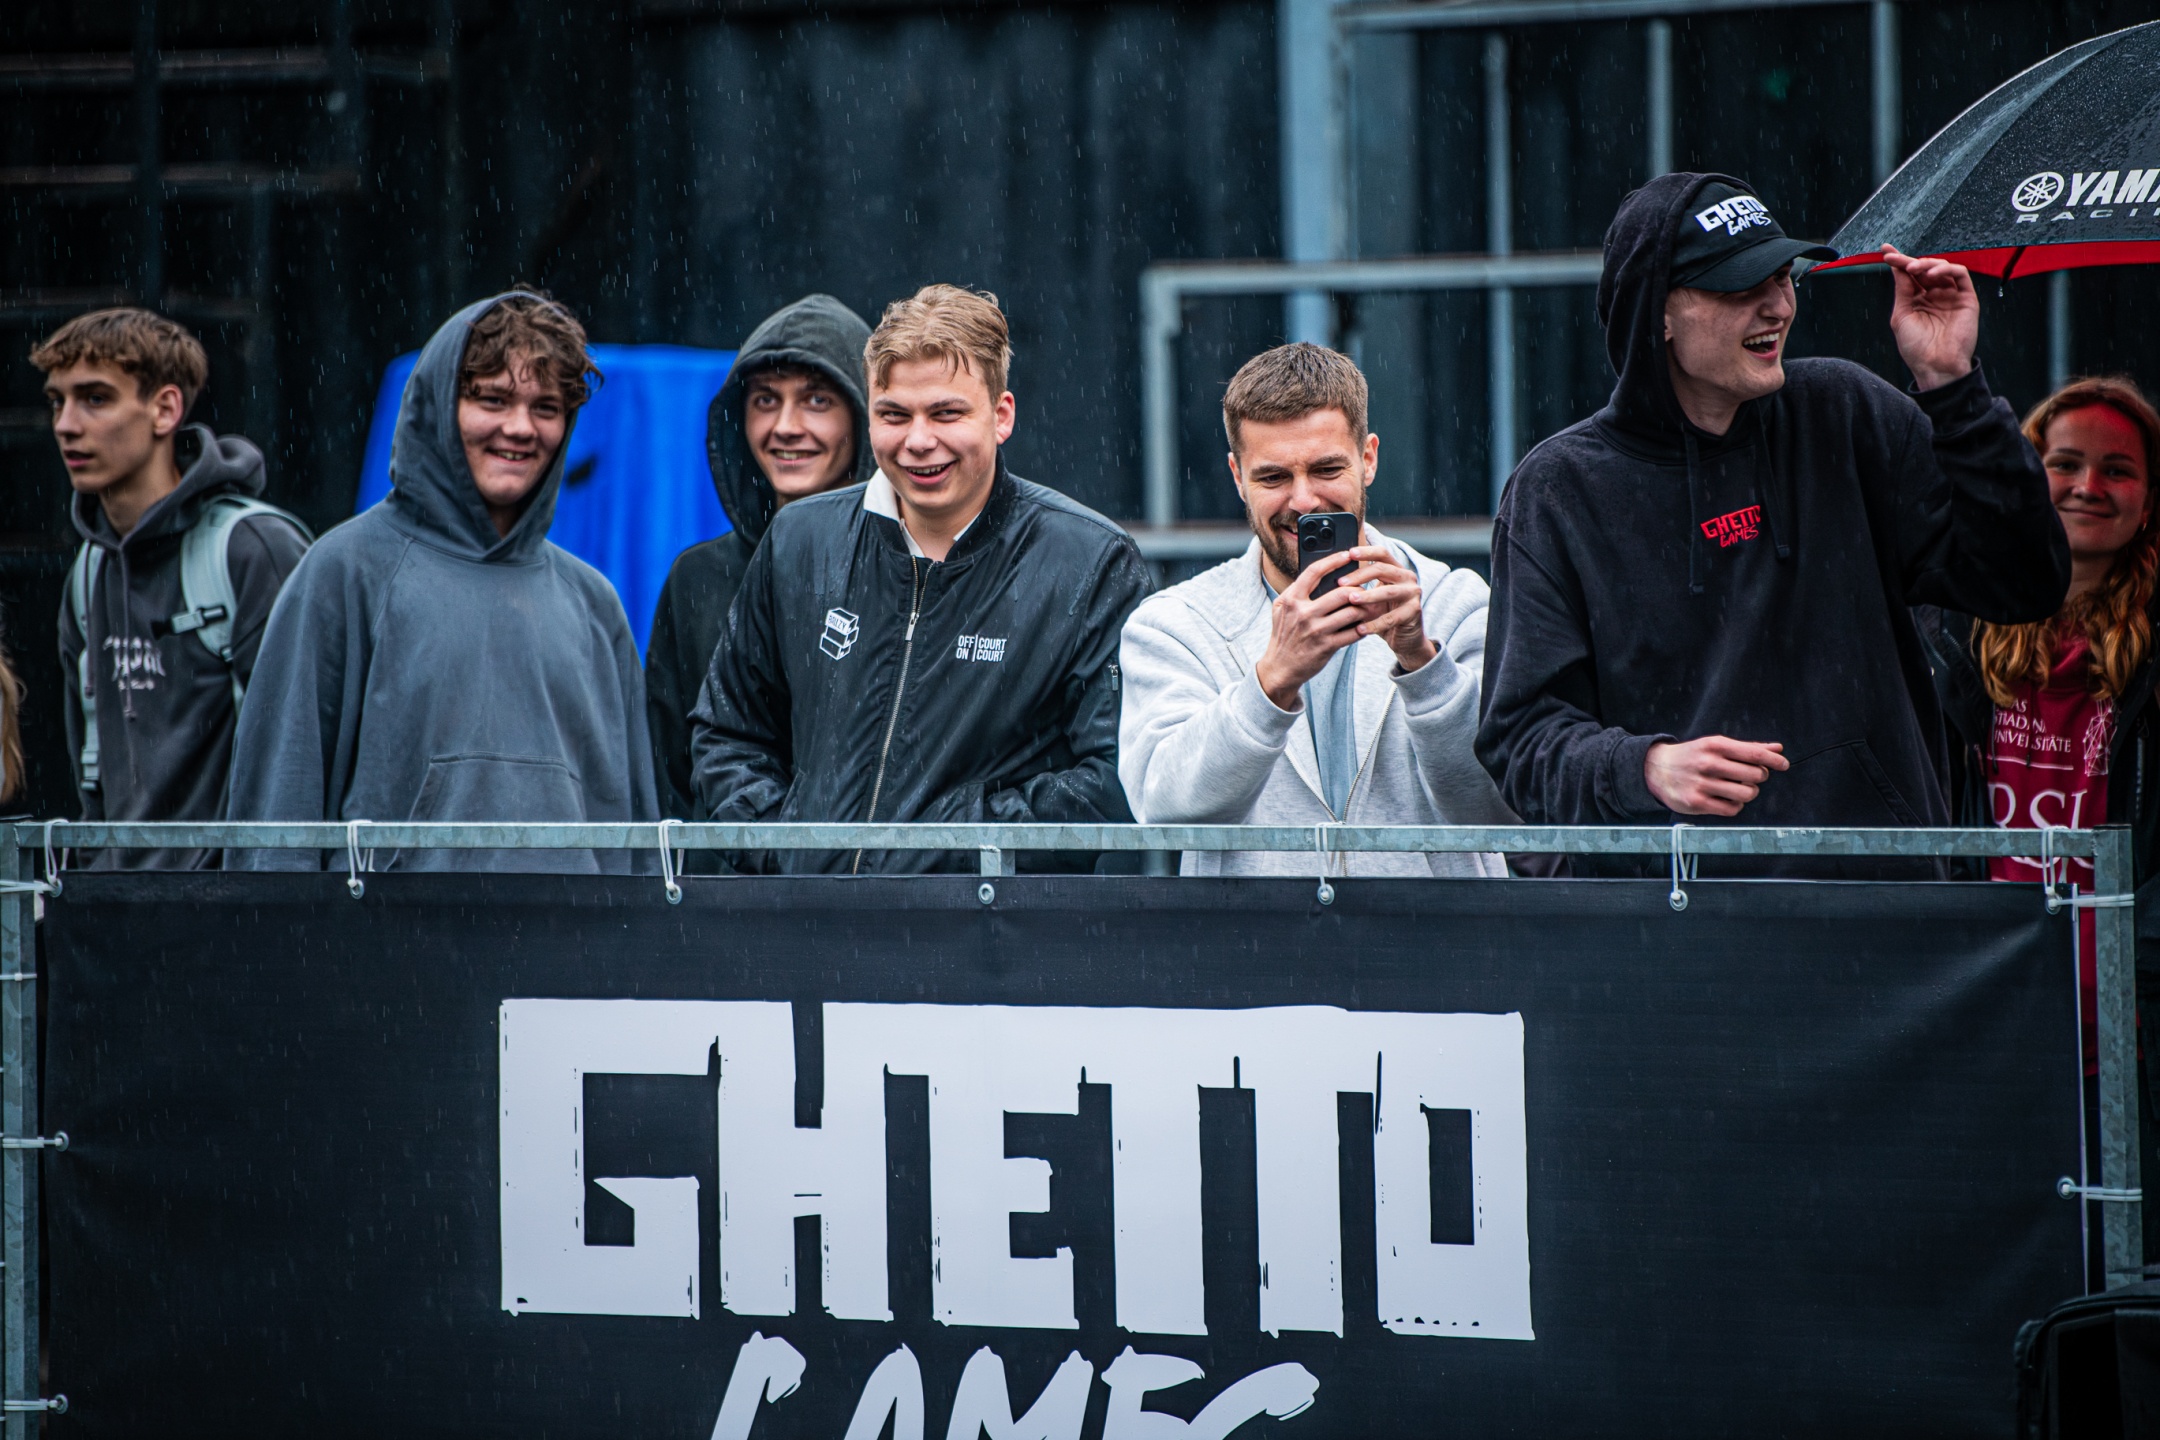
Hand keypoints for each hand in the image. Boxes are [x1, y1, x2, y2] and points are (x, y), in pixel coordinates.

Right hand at [1254, 548, 1367, 709]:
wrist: (1280, 667)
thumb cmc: (1284, 635)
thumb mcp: (1282, 609)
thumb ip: (1297, 591)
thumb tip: (1320, 573)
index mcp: (1291, 599)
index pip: (1314, 572)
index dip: (1333, 560)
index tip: (1348, 554)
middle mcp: (1302, 613)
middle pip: (1341, 592)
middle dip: (1358, 589)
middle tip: (1367, 588)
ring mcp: (1315, 631)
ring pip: (1351, 612)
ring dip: (1365, 609)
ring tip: (1371, 606)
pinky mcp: (1326, 647)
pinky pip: (1352, 634)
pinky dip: (1362, 629)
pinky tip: (1365, 626)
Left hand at [1325, 543, 1435, 674]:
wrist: (1404, 638)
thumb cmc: (1383, 614)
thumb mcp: (1371, 597)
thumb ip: (1359, 586)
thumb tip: (1330, 580)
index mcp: (1396, 569)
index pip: (1382, 553)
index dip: (1366, 552)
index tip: (1349, 553)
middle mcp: (1407, 577)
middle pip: (1383, 569)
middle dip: (1360, 575)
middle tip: (1341, 583)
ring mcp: (1413, 594)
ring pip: (1389, 592)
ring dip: (1368, 596)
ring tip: (1351, 601)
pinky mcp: (1414, 612)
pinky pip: (1392, 618)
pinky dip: (1375, 624)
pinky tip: (1360, 629)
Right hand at [1643, 736, 1788, 816]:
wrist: (1656, 769)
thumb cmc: (1692, 756)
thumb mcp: (1716, 745)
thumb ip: (1747, 748)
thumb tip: (1777, 750)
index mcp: (1715, 746)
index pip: (1754, 754)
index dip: (1774, 761)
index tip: (1783, 765)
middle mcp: (1709, 764)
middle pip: (1755, 775)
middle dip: (1758, 777)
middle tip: (1750, 776)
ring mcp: (1702, 784)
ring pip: (1747, 794)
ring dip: (1749, 792)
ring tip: (1739, 788)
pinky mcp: (1697, 803)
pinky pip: (1732, 809)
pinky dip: (1735, 805)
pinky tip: (1727, 799)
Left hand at [1881, 244, 1977, 390]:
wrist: (1935, 365)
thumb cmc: (1916, 348)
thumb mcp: (1901, 315)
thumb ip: (1902, 290)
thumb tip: (1897, 268)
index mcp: (1917, 300)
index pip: (1908, 276)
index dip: (1898, 261)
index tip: (1886, 251)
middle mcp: (1934, 295)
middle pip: (1924, 269)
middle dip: (1910, 261)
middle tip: (1899, 260)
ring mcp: (1950, 296)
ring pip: (1942, 268)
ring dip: (1927, 264)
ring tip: (1914, 269)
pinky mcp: (1966, 298)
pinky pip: (1960, 275)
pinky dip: (1946, 268)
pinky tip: (1932, 273)